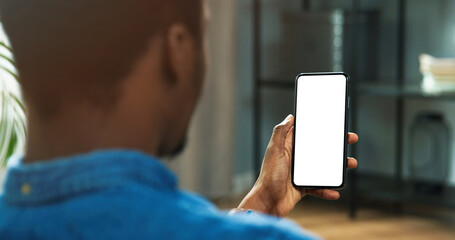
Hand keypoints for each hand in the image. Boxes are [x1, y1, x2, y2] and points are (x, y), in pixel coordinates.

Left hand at [237, 115, 358, 217]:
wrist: (267, 202)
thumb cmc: (268, 176)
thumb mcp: (274, 150)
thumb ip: (280, 133)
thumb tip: (289, 117)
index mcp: (288, 148)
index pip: (307, 135)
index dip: (320, 129)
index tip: (335, 124)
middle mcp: (295, 160)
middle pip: (319, 150)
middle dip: (335, 146)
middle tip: (350, 139)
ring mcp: (300, 174)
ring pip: (323, 168)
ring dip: (337, 168)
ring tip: (350, 164)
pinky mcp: (303, 187)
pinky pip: (319, 188)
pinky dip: (327, 190)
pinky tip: (335, 191)